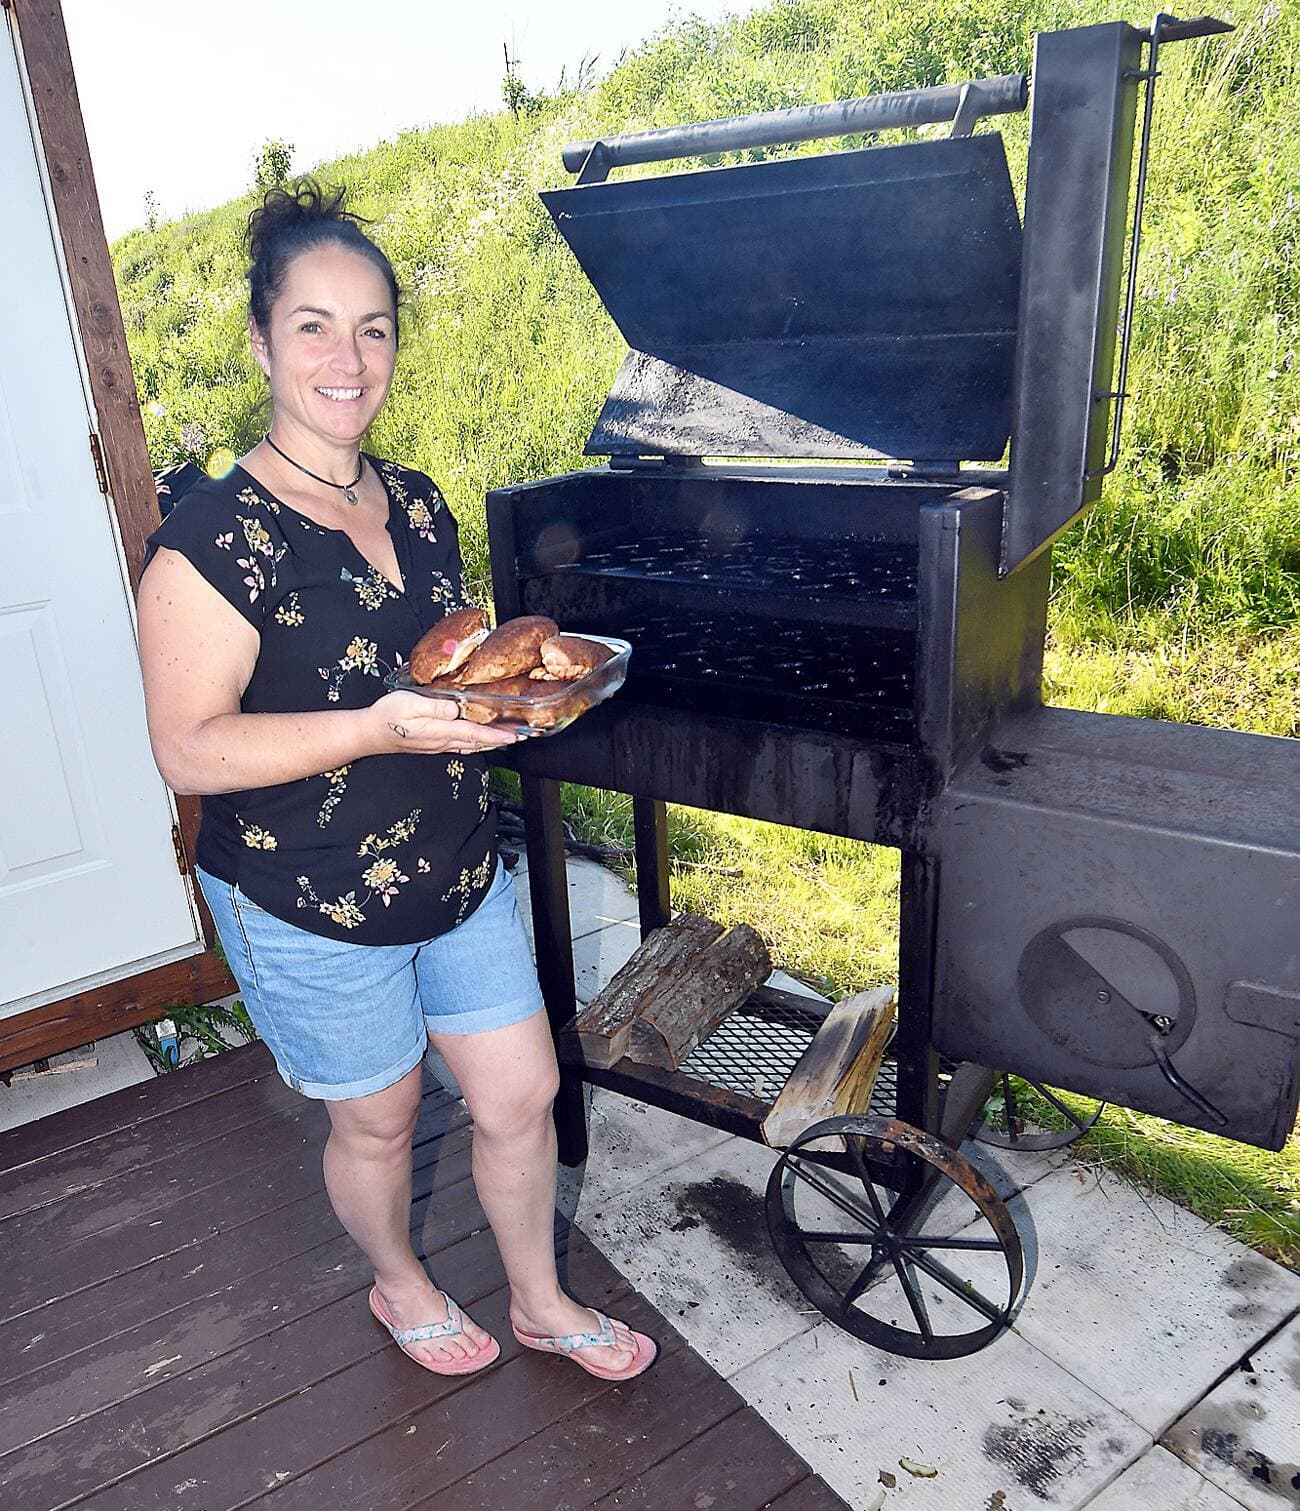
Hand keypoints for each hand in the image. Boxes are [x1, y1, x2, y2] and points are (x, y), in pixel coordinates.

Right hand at [364, 690, 518, 755]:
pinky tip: (482, 739)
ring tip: (509, 738)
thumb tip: (456, 708)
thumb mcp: (409, 704)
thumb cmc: (387, 715)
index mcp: (440, 731)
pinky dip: (477, 742)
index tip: (515, 736)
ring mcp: (439, 745)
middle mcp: (443, 741)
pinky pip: (462, 745)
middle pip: (478, 743)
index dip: (496, 736)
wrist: (369, 734)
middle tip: (523, 736)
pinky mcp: (435, 744)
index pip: (474, 734)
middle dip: (501, 741)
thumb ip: (434, 706)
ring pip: (472, 746)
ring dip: (491, 743)